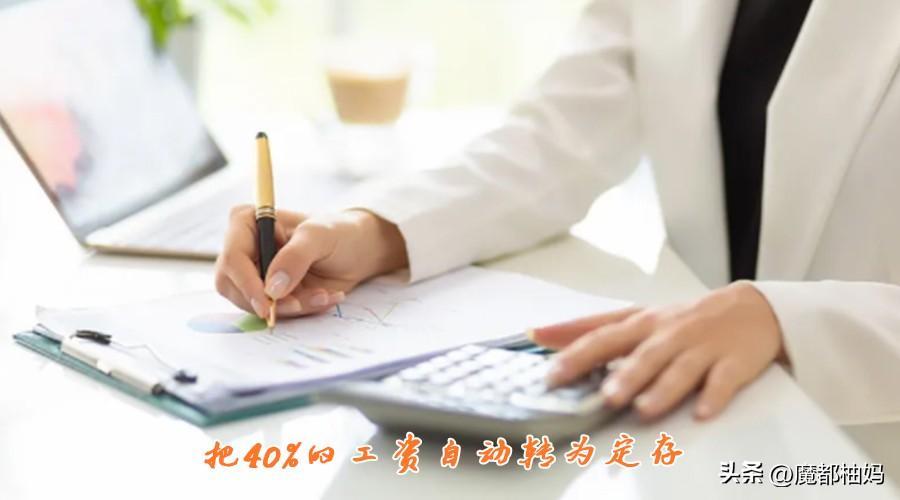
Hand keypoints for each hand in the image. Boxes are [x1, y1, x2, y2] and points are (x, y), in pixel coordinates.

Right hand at [214, 207, 407, 319]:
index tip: (268, 303)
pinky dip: (300, 310)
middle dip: (267, 302)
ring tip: (322, 296)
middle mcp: (245, 249)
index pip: (232, 258)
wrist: (357, 250)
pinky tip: (323, 297)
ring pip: (253, 304)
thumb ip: (296, 257)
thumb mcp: (320, 236)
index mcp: (248, 222)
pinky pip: (273, 312)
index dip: (246, 283)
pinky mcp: (268, 294)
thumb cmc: (338, 232)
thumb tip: (272, 288)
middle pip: (233, 287)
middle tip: (300, 305)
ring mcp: (254, 273)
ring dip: (290, 307)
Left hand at [531, 282, 784, 419]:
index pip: (604, 336)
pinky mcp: (733, 361)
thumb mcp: (638, 317)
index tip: (552, 373)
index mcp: (642, 323)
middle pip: (643, 354)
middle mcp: (669, 334)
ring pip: (679, 368)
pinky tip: (703, 411)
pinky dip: (713, 395)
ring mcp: (702, 347)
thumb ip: (593, 328)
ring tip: (643, 408)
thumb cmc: (685, 319)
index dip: (577, 354)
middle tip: (605, 396)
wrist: (752, 307)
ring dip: (662, 388)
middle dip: (624, 375)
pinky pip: (723, 381)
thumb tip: (543, 335)